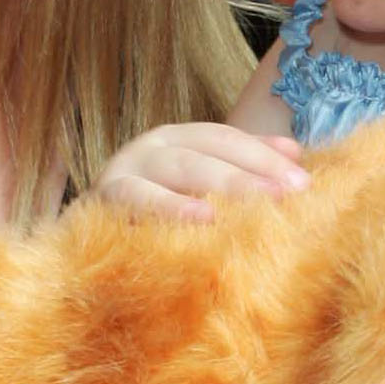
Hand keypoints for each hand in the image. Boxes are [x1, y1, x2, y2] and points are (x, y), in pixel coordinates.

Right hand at [92, 120, 309, 219]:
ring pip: (180, 167)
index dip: (266, 154)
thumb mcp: (194, 192)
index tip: (306, 179)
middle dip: (256, 168)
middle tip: (295, 191)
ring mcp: (124, 170)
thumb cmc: (147, 220)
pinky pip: (139, 200)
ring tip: (262, 198)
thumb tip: (297, 154)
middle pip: (210, 149)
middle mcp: (151, 146)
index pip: (228, 139)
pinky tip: (204, 220)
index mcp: (177, 139)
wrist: (78, 245)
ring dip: (225, 182)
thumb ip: (239, 169)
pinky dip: (172, 208)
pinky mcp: (102, 201)